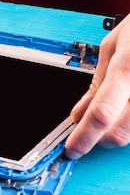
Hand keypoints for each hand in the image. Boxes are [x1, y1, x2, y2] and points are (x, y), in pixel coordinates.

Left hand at [65, 16, 129, 158]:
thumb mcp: (114, 46)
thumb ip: (96, 83)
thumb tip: (78, 114)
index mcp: (127, 68)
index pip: (101, 114)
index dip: (83, 137)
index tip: (71, 149)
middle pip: (120, 133)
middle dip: (99, 138)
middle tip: (89, 129)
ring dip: (118, 131)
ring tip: (116, 108)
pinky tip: (127, 107)